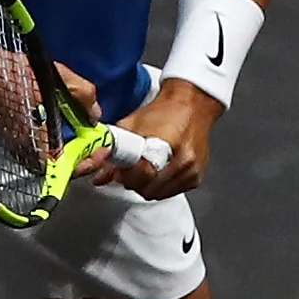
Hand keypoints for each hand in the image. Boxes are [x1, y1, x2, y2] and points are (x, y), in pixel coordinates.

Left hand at [114, 79, 221, 198]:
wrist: (192, 104)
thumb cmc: (166, 110)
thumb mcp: (133, 124)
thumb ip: (116, 148)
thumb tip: (102, 173)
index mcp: (168, 146)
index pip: (140, 175)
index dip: (126, 175)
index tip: (120, 170)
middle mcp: (183, 162)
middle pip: (148, 189)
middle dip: (134, 182)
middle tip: (129, 170)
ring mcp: (191, 172)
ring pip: (159, 194)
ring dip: (147, 186)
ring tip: (143, 170)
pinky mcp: (196, 177)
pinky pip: (171, 192)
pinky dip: (161, 186)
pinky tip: (157, 172)